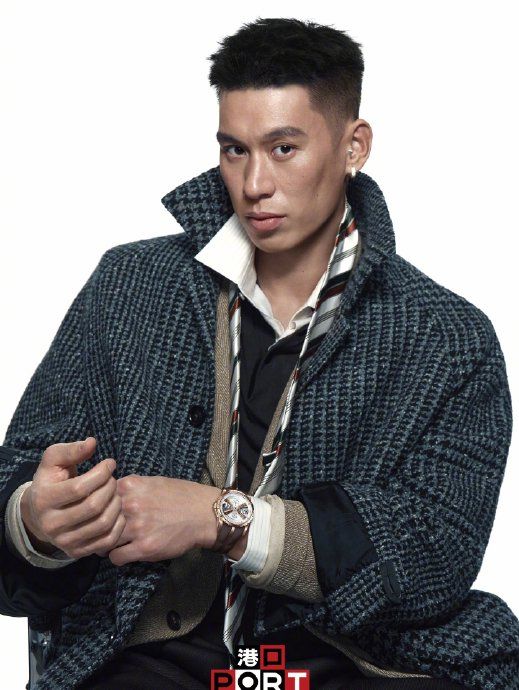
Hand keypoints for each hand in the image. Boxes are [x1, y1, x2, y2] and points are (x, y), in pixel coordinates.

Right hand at [20, 437, 125, 558]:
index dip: (101, 473)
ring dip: (117, 504)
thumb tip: (92, 442)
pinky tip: (117, 510)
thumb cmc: (52, 480)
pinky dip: (119, 524)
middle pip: (93, 506)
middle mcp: (51, 524)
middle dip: (110, 488)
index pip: (79, 488)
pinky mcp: (77, 551)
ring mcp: (64, 541)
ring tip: (116, 493)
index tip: (110, 463)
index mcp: (43, 499)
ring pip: (102, 524)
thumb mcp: (54, 460)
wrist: (40, 513)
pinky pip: (107, 541)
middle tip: (113, 479)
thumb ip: (71, 450)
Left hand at [107, 476, 221, 565]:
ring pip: (103, 540)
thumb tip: (110, 494)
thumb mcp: (154, 481)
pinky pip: (116, 557)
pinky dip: (116, 557)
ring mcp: (136, 528)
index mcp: (130, 486)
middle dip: (96, 528)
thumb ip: (131, 487)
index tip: (98, 514)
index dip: (97, 507)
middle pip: (97, 520)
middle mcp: (130, 505)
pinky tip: (124, 553)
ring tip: (111, 544)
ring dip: (105, 544)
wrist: (204, 514)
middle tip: (99, 533)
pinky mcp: (144, 548)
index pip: (97, 497)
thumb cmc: (180, 495)